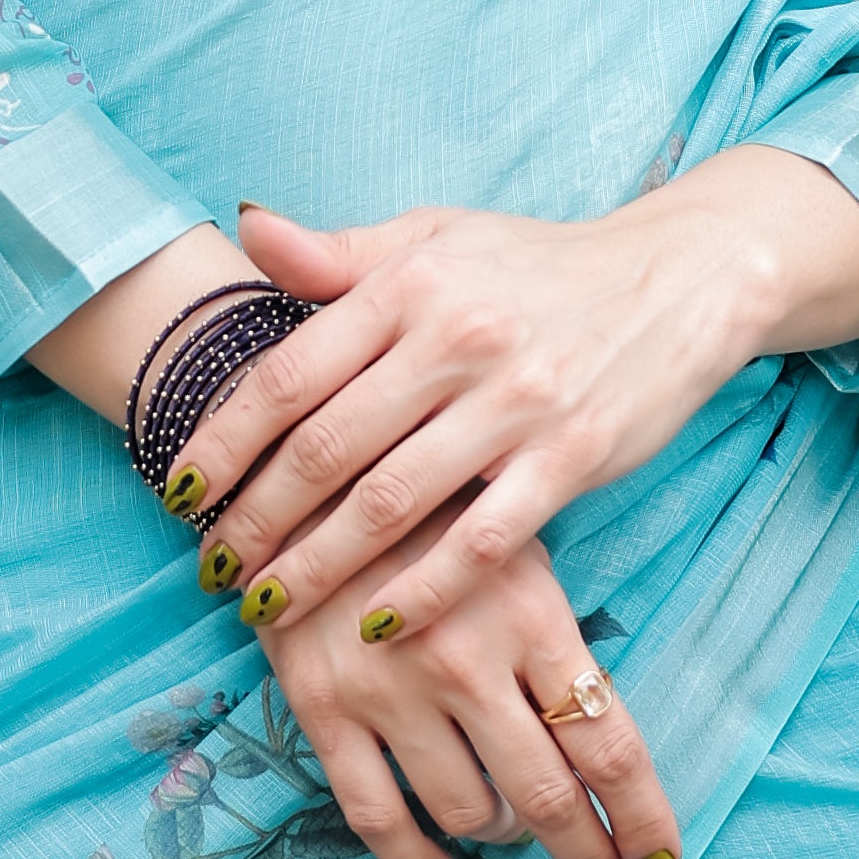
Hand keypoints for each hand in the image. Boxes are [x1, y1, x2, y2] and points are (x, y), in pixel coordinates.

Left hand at [188, 147, 858, 646]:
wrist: (680, 278)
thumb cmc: (538, 265)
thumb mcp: (437, 236)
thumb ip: (339, 252)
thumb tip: (244, 229)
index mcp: (411, 282)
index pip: (288, 375)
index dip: (222, 444)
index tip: (178, 496)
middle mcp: (457, 338)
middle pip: (325, 451)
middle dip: (255, 522)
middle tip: (212, 571)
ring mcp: (518, 402)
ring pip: (390, 505)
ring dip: (317, 568)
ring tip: (266, 608)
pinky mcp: (573, 458)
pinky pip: (481, 544)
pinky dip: (420, 594)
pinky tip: (375, 629)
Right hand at [260, 501, 681, 858]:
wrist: (306, 463)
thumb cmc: (433, 505)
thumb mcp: (516, 546)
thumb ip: (553, 639)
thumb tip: (595, 742)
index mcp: (531, 614)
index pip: (608, 742)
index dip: (642, 816)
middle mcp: (467, 660)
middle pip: (548, 795)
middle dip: (587, 856)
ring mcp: (390, 688)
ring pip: (467, 813)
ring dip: (502, 838)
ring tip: (511, 830)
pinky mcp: (323, 707)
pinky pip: (377, 816)